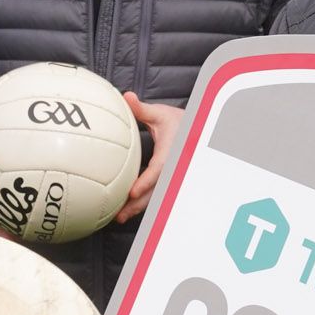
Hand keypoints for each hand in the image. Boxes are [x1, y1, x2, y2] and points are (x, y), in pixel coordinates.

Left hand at [114, 95, 184, 222]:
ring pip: (154, 197)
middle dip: (138, 203)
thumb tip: (126, 96)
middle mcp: (172, 169)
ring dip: (137, 208)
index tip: (132, 192)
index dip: (146, 182)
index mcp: (171, 153)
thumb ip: (142, 109)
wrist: (195, 130)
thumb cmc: (176, 121)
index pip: (158, 170)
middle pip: (155, 191)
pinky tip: (125, 210)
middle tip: (120, 214)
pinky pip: (154, 195)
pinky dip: (141, 203)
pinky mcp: (166, 181)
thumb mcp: (160, 114)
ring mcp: (171, 177)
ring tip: (119, 217)